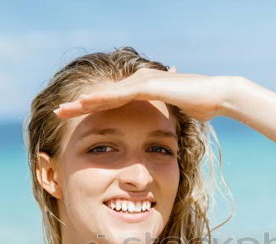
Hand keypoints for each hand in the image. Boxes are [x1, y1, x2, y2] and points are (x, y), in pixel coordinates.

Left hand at [53, 67, 236, 121]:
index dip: (91, 110)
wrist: (219, 96)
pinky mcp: (149, 84)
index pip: (111, 101)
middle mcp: (140, 81)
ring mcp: (143, 81)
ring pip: (106, 93)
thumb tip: (164, 129)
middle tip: (57, 112)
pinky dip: (101, 99)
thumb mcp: (177, 116)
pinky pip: (119, 93)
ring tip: (62, 110)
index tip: (73, 120)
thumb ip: (166, 119)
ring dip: (83, 102)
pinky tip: (84, 104)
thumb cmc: (203, 106)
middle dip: (79, 105)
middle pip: (103, 95)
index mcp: (144, 89)